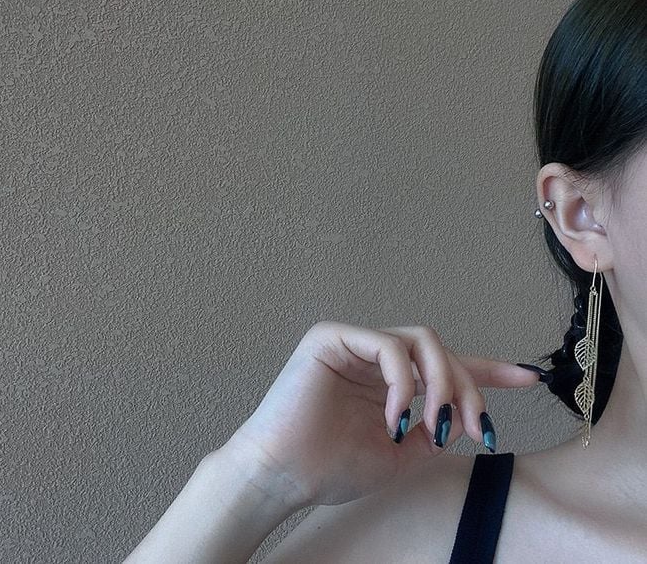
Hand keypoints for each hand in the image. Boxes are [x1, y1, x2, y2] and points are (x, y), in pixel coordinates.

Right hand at [222, 321, 539, 508]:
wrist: (284, 476)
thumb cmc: (333, 467)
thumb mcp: (399, 455)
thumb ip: (432, 432)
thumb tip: (462, 419)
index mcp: (389, 380)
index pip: (443, 365)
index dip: (487, 370)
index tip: (528, 378)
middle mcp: (374, 356)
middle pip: (440, 351)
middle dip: (467, 387)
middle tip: (476, 428)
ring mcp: (354, 342)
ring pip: (421, 341)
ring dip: (441, 383)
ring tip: (437, 424)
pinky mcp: (333, 337)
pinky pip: (388, 346)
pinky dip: (404, 382)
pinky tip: (397, 416)